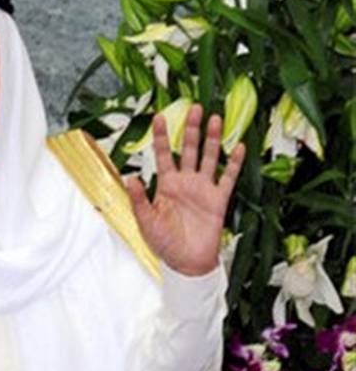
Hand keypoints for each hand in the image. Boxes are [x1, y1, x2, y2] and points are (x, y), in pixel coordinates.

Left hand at [124, 104, 245, 276]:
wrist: (186, 262)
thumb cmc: (164, 242)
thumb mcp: (146, 221)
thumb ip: (138, 199)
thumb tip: (130, 177)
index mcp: (165, 184)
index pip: (163, 154)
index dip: (161, 136)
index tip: (160, 117)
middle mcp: (185, 182)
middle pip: (188, 149)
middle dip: (191, 129)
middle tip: (195, 107)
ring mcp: (203, 189)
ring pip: (209, 158)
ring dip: (212, 139)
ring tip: (216, 118)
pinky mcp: (218, 200)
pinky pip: (228, 178)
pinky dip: (234, 163)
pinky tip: (239, 147)